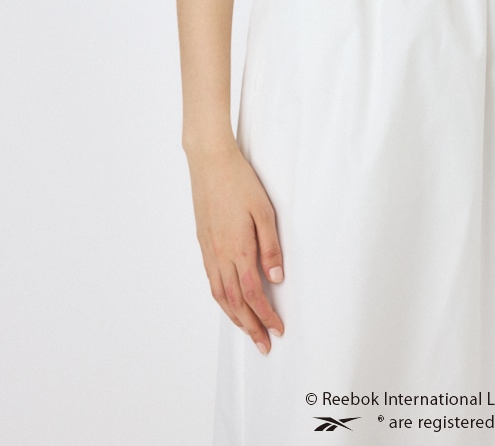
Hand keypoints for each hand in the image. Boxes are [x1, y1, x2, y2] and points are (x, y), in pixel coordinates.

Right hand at [186, 141, 284, 351]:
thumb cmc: (240, 182)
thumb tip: (276, 280)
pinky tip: (228, 301)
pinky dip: (221, 298)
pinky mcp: (203, 243)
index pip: (253, 295)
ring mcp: (208, 250)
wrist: (209, 162)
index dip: (266, 316)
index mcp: (237, 249)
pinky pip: (212, 280)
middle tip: (263, 344)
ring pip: (220, 295)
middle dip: (250, 326)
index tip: (278, 330)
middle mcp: (219, 255)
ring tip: (247, 330)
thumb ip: (271, 248)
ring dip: (234, 317)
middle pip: (235, 302)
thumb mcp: (264, 211)